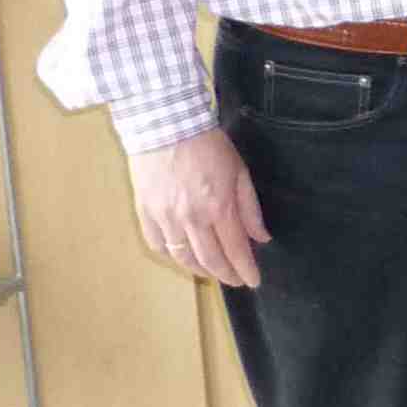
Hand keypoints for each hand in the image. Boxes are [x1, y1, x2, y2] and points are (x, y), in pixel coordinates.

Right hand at [130, 129, 269, 288]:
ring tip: (212, 272)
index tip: (254, 281)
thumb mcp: (240, 172)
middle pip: (210, 260)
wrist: (166, 125)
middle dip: (226, 275)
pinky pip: (157, 244)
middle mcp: (191, 219)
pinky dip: (171, 255)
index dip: (246, 270)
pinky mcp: (145, 212)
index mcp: (218, 208)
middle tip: (236, 281)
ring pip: (182, 257)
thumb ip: (250, 209)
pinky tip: (182, 256)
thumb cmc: (208, 145)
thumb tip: (261, 238)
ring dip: (200, 270)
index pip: (235, 250)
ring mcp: (165, 217)